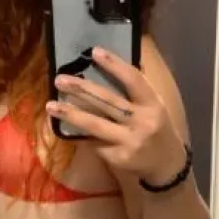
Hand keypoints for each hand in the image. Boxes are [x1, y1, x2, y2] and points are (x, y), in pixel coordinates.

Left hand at [46, 47, 185, 184]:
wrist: (167, 166)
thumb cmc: (156, 130)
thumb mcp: (154, 107)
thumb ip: (136, 91)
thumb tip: (110, 65)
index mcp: (153, 104)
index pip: (134, 80)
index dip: (114, 65)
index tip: (94, 51)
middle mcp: (142, 122)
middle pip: (109, 102)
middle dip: (82, 89)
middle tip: (60, 79)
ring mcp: (129, 141)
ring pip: (96, 124)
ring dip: (71, 114)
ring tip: (51, 105)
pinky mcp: (117, 158)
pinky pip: (94, 142)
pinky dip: (78, 133)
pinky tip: (62, 126)